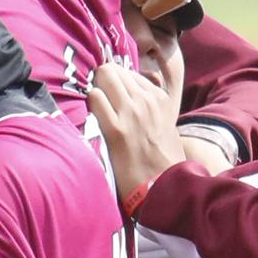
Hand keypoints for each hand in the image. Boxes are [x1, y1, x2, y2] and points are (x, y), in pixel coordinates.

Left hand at [88, 38, 182, 210]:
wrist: (163, 186)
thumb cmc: (164, 161)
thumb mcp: (166, 125)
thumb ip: (149, 107)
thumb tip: (126, 97)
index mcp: (160, 98)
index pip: (129, 74)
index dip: (117, 85)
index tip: (112, 98)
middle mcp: (146, 100)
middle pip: (113, 70)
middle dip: (103, 83)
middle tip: (100, 101)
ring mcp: (131, 112)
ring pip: (103, 77)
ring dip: (96, 91)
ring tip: (97, 110)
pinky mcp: (116, 129)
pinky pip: (95, 98)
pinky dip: (91, 104)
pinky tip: (93, 119)